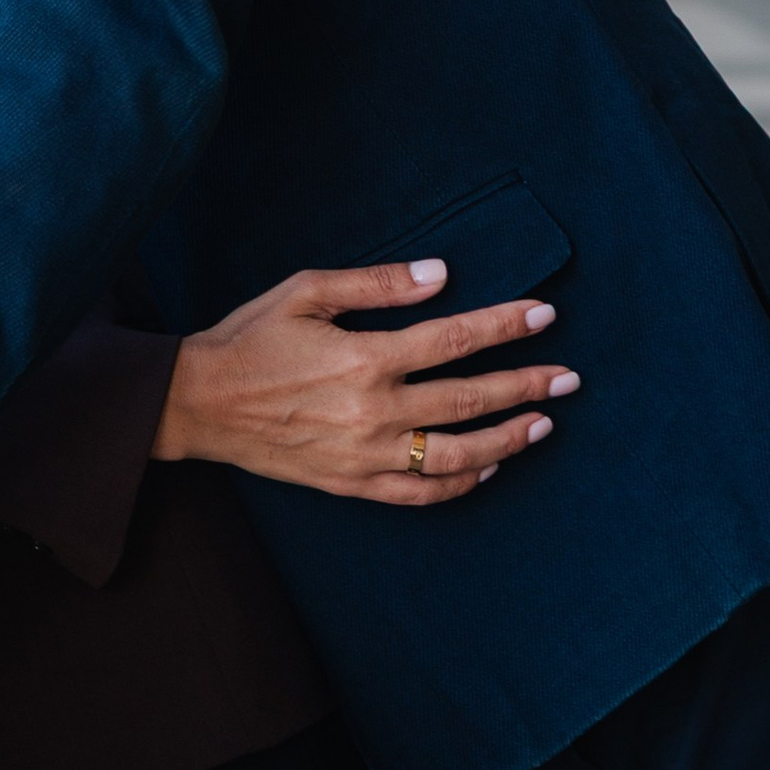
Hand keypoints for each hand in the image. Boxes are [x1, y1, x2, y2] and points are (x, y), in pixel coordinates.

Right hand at [153, 260, 579, 503]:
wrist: (200, 404)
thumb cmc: (252, 338)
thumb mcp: (307, 291)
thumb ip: (377, 284)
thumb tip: (441, 275)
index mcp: (364, 358)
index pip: (454, 339)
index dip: (504, 326)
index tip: (544, 316)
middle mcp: (373, 412)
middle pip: (468, 399)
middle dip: (525, 385)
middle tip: (569, 376)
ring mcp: (365, 455)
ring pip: (456, 454)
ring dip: (508, 438)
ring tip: (545, 423)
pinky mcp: (352, 485)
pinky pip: (420, 493)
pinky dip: (461, 483)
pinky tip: (489, 466)